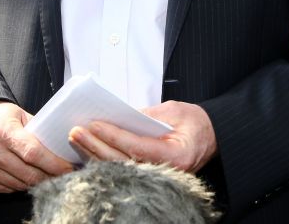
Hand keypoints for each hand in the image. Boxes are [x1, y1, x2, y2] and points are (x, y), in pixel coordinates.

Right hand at [0, 101, 73, 192]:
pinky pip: (4, 189)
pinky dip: (18, 186)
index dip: (53, 164)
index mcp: (3, 131)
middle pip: (27, 172)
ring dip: (35, 183)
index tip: (68, 168)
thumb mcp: (21, 115)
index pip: (33, 153)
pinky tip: (27, 179)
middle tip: (63, 176)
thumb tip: (62, 146)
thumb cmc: (2, 117)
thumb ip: (38, 131)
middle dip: (49, 176)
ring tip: (48, 178)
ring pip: (17, 184)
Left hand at [68, 100, 217, 173]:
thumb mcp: (175, 110)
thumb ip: (148, 114)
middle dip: (97, 145)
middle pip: (123, 161)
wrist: (211, 137)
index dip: (115, 136)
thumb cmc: (196, 122)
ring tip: (77, 138)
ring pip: (118, 168)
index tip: (95, 124)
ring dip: (95, 153)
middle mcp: (166, 172)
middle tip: (76, 131)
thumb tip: (119, 115)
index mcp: (177, 155)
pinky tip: (87, 150)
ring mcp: (156, 178)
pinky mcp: (148, 177)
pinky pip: (121, 169)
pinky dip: (103, 159)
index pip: (138, 147)